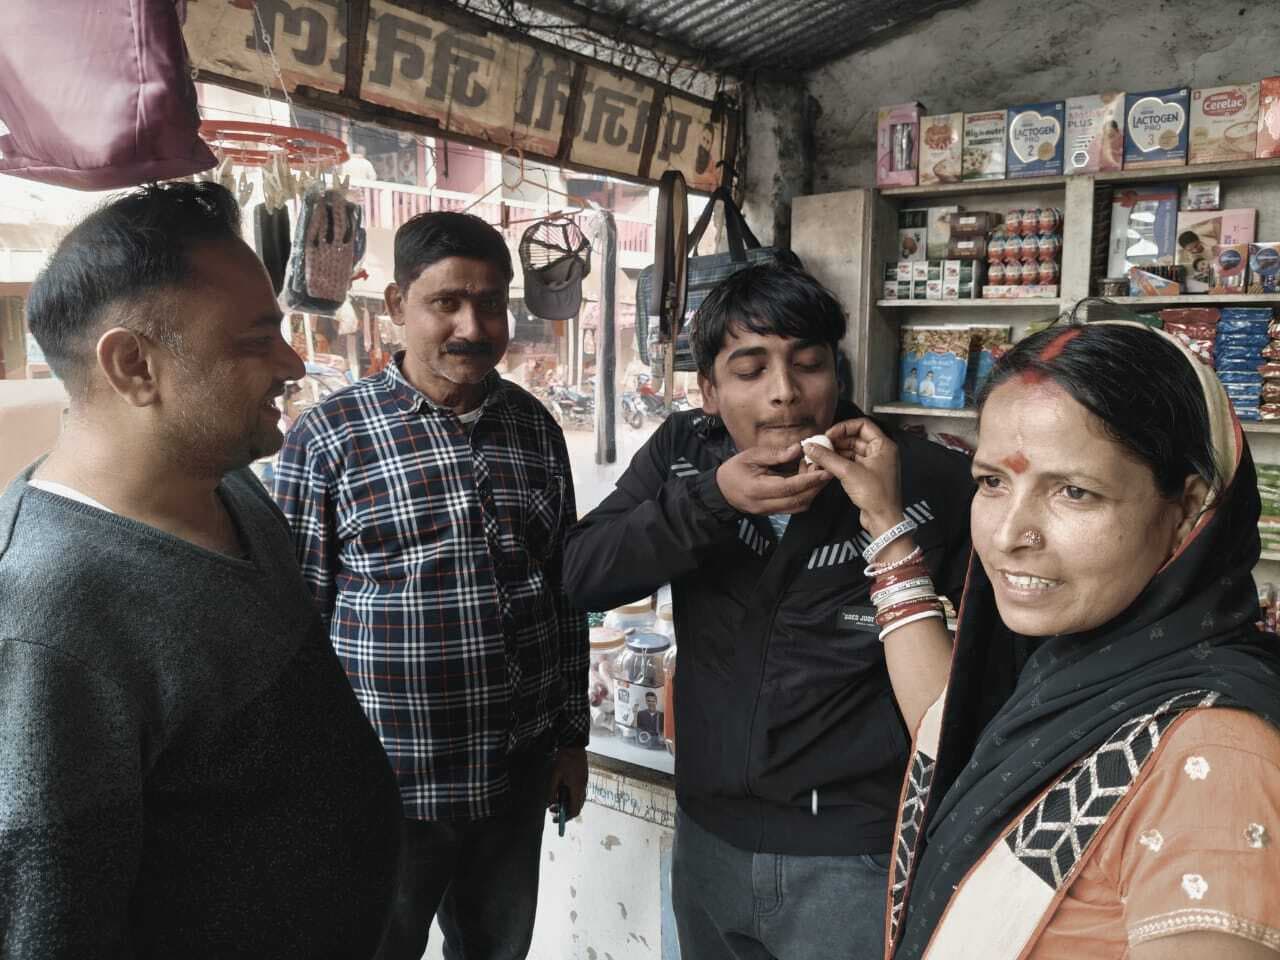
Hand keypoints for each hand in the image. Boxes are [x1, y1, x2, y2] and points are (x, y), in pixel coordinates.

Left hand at [547, 747, 587, 820]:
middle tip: (553, 811)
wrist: (575, 744)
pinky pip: (578, 792)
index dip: (565, 818)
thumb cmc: (564, 759)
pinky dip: (570, 796)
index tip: (556, 819)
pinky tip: (561, 792)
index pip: (574, 810)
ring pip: (578, 800)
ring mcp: (584, 782)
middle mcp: (583, 787)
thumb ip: (551, 792)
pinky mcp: (583, 778)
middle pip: (577, 807)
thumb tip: (549, 805)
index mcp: (577, 788)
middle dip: (565, 811)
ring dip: (567, 803)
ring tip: (555, 801)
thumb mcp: (554, 776)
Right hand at [715, 444, 830, 515]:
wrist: (722, 491)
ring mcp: (770, 511)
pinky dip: (805, 495)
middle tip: (828, 469)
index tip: (824, 470)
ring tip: (819, 473)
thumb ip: (775, 454)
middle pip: (798, 500)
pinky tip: (808, 481)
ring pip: (799, 506)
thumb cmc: (734, 470)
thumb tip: (797, 449)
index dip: (809, 479)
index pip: (788, 487)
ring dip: (813, 491)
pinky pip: (795, 507)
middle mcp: (765, 504)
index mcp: (757, 489)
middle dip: (816, 486)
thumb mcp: (751, 455)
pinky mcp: (774, 512)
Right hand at [802, 419, 902, 535]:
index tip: (829, 435)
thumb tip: (810, 446)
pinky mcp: (866, 476)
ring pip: (851, 451)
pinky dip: (838, 463)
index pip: (862, 425)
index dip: (844, 427)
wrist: (883, 519)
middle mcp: (880, 452)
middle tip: (820, 446)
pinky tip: (826, 466)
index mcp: (883, 446)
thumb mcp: (848, 472)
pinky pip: (851, 463)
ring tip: (819, 457)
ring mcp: (873, 464)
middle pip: (855, 438)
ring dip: (835, 453)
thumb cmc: (876, 495)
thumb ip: (827, 457)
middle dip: (836, 441)